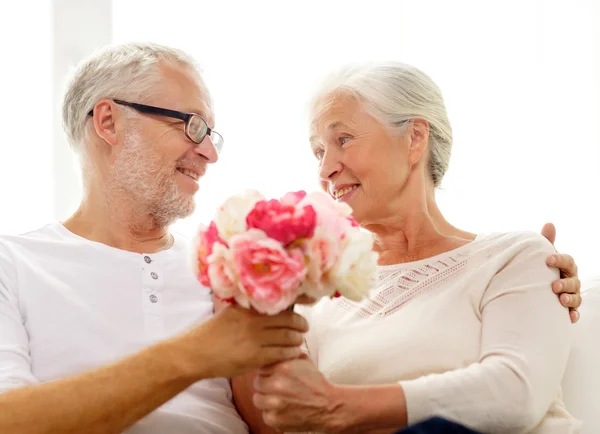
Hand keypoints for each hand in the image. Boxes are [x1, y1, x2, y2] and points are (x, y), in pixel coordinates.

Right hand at [176, 304, 307, 379]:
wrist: (195, 354)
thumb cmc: (210, 334)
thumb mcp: (229, 313)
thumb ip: (247, 310)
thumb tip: (265, 305)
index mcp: (247, 309)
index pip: (278, 305)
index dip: (293, 309)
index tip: (300, 310)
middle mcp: (253, 321)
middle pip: (287, 320)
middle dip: (300, 324)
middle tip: (305, 327)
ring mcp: (254, 339)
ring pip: (287, 337)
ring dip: (297, 339)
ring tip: (299, 340)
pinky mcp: (254, 357)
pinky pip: (280, 353)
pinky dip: (291, 352)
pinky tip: (294, 352)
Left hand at [253, 354, 340, 431]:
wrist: (328, 406)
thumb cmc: (315, 383)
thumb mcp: (304, 361)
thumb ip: (287, 354)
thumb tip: (273, 348)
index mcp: (283, 367)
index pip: (261, 367)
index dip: (268, 372)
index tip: (274, 376)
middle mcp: (277, 384)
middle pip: (257, 382)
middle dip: (265, 385)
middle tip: (277, 389)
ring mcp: (274, 403)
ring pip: (257, 399)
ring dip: (266, 399)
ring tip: (279, 400)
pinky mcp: (274, 418)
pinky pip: (264, 414)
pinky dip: (272, 413)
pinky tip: (283, 410)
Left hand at [541, 223, 580, 322]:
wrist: (536, 288)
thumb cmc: (542, 269)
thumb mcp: (543, 256)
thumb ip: (547, 242)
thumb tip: (549, 223)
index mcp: (566, 267)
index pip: (568, 261)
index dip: (559, 259)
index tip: (547, 259)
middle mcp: (571, 281)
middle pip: (574, 281)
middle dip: (565, 283)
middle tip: (553, 286)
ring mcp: (571, 295)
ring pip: (576, 298)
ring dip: (570, 299)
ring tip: (560, 300)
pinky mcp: (567, 310)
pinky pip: (574, 313)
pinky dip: (573, 315)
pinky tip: (569, 317)